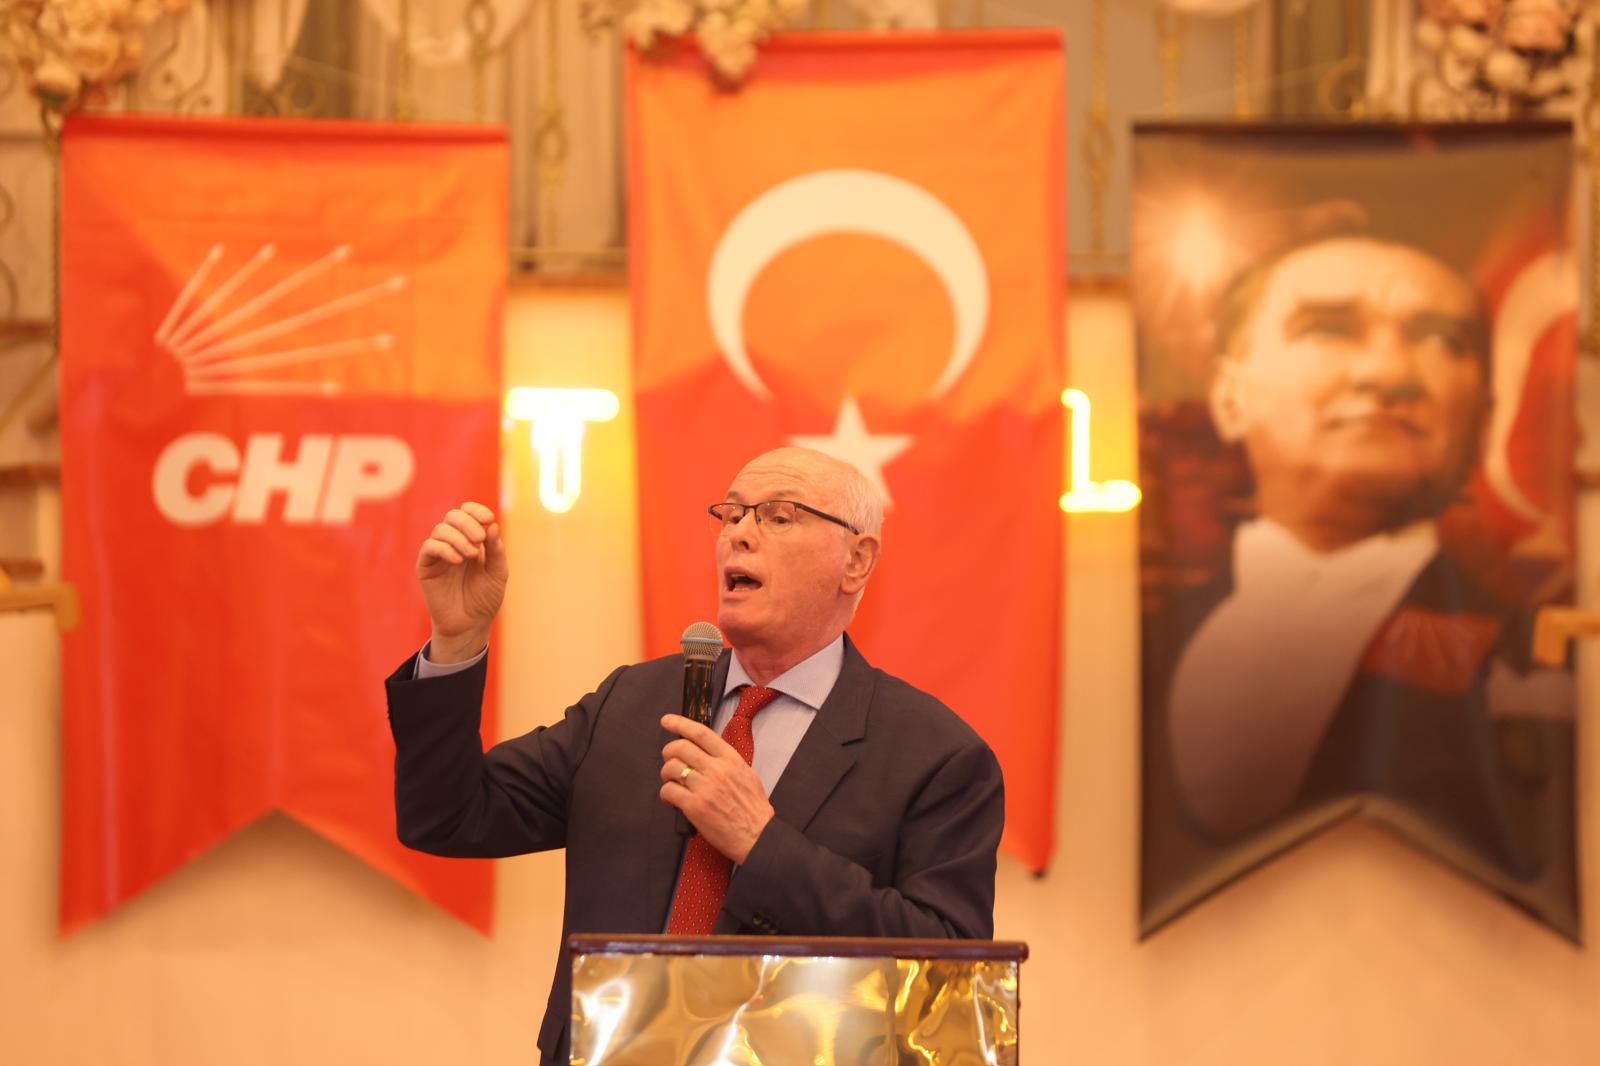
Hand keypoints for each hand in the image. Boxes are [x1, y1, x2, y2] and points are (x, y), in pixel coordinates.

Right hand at [416, 501, 507, 662]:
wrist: (470, 625)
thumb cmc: (485, 599)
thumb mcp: (498, 573)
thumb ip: (496, 550)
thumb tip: (492, 525)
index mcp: (471, 540)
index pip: (467, 512)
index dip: (476, 510)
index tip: (488, 519)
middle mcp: (453, 543)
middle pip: (452, 516)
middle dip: (468, 523)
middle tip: (480, 540)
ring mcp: (438, 554)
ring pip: (440, 530)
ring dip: (458, 538)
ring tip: (471, 555)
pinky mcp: (426, 567)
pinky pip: (429, 547)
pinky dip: (444, 548)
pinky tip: (458, 560)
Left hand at [659, 715, 773, 864]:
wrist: (757, 835)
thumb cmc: (753, 809)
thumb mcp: (747, 775)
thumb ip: (728, 762)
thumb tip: (708, 753)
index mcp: (731, 759)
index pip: (701, 733)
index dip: (680, 723)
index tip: (667, 721)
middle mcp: (717, 770)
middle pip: (680, 748)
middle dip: (668, 751)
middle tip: (668, 759)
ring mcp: (705, 788)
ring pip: (672, 768)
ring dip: (666, 774)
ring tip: (672, 782)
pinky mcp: (695, 807)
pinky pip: (669, 791)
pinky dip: (666, 794)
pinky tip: (672, 799)